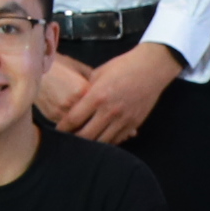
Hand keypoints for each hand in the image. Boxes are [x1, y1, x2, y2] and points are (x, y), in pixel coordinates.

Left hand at [49, 42, 181, 145]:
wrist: (152, 68)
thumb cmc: (122, 66)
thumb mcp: (98, 74)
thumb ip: (86, 91)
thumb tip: (74, 103)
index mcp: (96, 97)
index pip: (73, 119)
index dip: (62, 128)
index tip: (57, 131)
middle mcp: (109, 111)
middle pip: (86, 136)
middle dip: (74, 140)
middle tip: (68, 140)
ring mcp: (123, 120)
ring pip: (102, 142)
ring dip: (91, 144)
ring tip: (83, 144)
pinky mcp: (134, 124)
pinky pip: (118, 140)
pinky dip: (108, 142)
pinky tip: (101, 140)